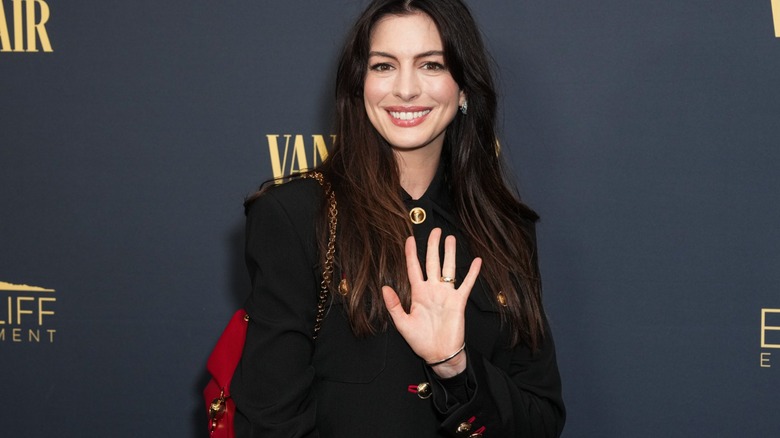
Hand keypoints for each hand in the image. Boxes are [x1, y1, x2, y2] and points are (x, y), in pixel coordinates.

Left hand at [382, 228, 481, 377]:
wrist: (439, 354)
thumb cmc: (420, 341)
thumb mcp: (402, 323)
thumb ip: (393, 305)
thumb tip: (385, 287)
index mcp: (418, 293)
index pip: (413, 268)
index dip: (411, 253)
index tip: (409, 239)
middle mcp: (432, 290)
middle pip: (432, 262)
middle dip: (432, 246)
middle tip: (434, 230)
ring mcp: (446, 294)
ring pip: (448, 268)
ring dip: (450, 253)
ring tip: (450, 238)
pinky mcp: (459, 302)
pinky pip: (466, 284)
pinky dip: (472, 273)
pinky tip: (477, 261)